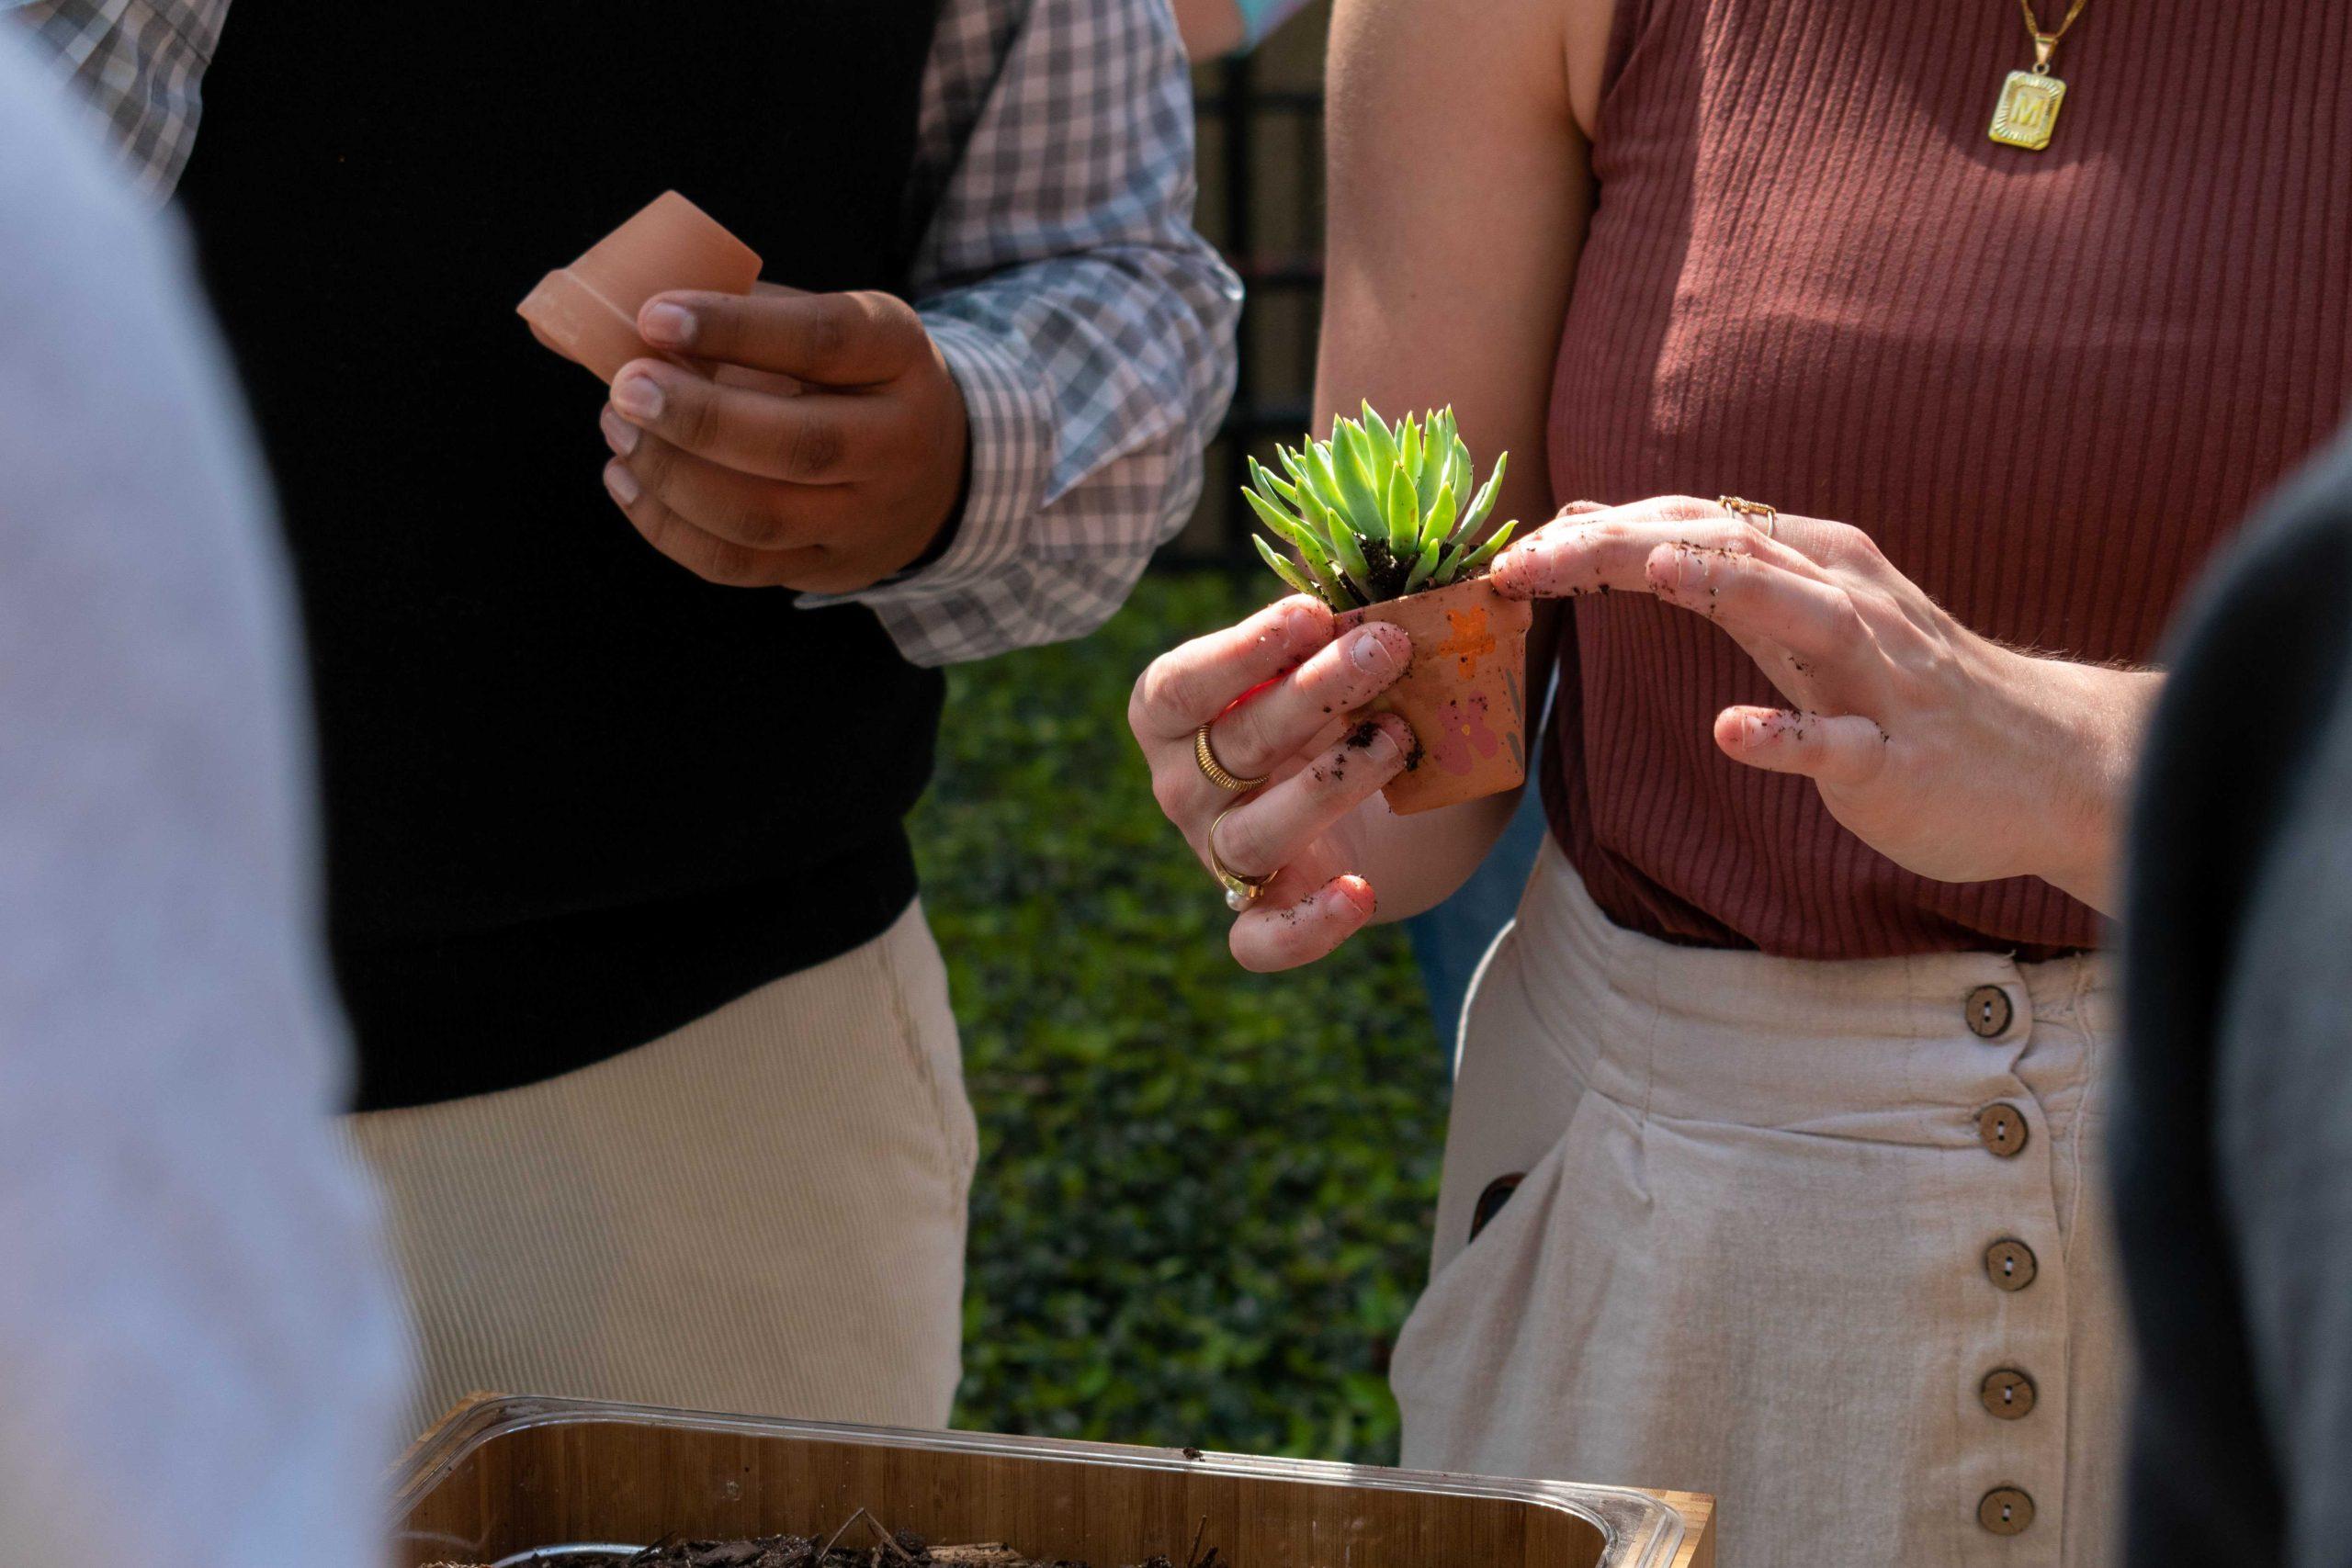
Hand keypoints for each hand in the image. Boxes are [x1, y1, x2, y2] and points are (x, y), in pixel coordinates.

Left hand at [598, 289, 968, 592]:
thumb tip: (638, 322)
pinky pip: (737, 565)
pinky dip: (666, 527)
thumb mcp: (836, 325)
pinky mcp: (828, 569)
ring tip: (619, 430)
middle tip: (626, 389)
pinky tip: (627, 480)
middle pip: (799, 446)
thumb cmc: (855, 378)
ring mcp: (867, 519)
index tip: (656, 317)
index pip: (824, 341)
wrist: (940, 472)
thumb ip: (754, 316)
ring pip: (759, 519)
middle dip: (697, 418)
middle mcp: (899, 445)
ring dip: (670, 476)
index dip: (735, 329)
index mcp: (900, 357)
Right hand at [1130, 597, 1417, 969]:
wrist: (1393, 814)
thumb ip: (1356, 615)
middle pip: (1233, 745)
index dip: (1242, 651)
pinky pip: (1259, 941)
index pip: (1181, 685)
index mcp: (1174, 712)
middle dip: (1313, 693)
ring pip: (1254, 834)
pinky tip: (1358, 895)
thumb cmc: (1349, 705)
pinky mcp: (1262, 915)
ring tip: (1397, 740)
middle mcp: (1183, 785)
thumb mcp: (1346, 655)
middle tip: (1388, 647)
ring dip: (1327, 786)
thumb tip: (1436, 569)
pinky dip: (1305, 928)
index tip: (1312, 614)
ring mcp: (1218, 854)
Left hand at [1490, 496, 2158, 911]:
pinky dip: (1789, 735)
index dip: (1595, 537)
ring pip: (1801, 615)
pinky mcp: (1898, 757)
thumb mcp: (1798, 618)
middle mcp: (1846, 600)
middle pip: (1726, 553)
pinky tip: (1734, 732)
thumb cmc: (1903, 689)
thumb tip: (1602, 526)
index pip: (1690, 529)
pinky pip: (1841, 743)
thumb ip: (1709, 575)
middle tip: (1525, 560)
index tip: (1508, 556)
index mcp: (1811, 565)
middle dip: (1621, 550)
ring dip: (1726, 587)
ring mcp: (1878, 678)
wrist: (2044, 765)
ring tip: (1647, 571)